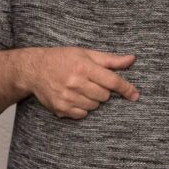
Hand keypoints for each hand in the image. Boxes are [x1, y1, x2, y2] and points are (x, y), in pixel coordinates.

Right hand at [18, 48, 138, 118]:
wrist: (34, 69)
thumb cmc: (62, 59)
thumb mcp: (85, 53)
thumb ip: (110, 60)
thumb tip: (132, 59)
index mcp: (83, 67)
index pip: (112, 81)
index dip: (126, 89)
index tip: (135, 95)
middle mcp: (75, 83)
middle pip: (104, 96)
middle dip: (102, 90)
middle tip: (91, 82)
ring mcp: (67, 97)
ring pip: (94, 106)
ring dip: (92, 99)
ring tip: (80, 89)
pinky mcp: (61, 108)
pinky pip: (82, 114)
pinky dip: (82, 108)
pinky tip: (74, 97)